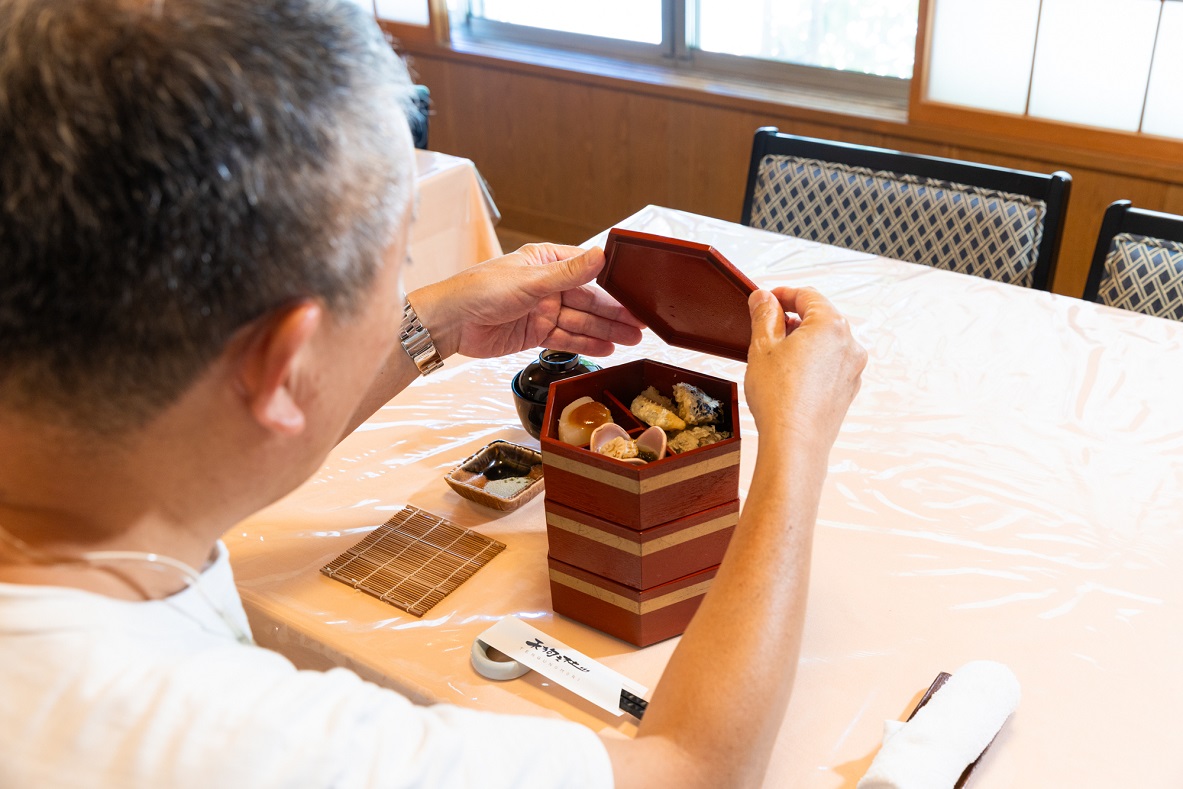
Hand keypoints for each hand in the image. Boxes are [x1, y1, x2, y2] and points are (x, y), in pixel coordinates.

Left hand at [413, 244, 644, 358]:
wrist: (450, 323)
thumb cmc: (480, 291)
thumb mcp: (530, 280)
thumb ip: (568, 273)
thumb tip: (601, 255)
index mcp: (546, 261)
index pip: (588, 270)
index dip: (613, 284)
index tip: (636, 294)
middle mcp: (547, 285)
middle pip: (588, 300)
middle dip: (614, 313)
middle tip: (641, 325)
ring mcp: (542, 310)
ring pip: (581, 321)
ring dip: (606, 331)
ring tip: (632, 340)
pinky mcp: (535, 333)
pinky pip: (567, 338)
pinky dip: (586, 343)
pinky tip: (607, 348)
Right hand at [745, 286, 865, 451]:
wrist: (794, 443)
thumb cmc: (779, 398)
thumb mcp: (762, 347)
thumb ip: (764, 315)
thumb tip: (763, 298)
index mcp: (831, 325)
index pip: (807, 295)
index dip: (782, 294)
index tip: (765, 300)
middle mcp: (849, 344)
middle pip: (820, 317)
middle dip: (793, 317)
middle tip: (766, 327)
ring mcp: (852, 368)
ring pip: (826, 341)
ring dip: (802, 340)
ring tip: (775, 355)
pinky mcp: (848, 389)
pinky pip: (830, 364)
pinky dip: (812, 361)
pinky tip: (790, 376)